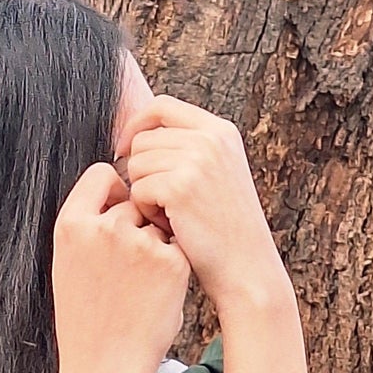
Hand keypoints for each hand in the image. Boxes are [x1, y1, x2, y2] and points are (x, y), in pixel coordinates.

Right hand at [51, 162, 191, 372]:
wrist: (105, 366)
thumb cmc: (87, 318)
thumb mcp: (70, 264)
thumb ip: (90, 226)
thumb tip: (125, 192)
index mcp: (71, 226)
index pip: (102, 175)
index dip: (115, 190)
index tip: (118, 210)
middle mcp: (104, 228)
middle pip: (134, 201)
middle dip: (137, 224)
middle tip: (127, 265)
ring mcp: (139, 244)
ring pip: (158, 224)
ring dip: (156, 244)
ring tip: (139, 284)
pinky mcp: (171, 262)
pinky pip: (177, 247)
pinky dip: (172, 266)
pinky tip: (155, 293)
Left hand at [120, 96, 291, 322]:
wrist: (247, 267)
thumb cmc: (224, 228)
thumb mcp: (216, 173)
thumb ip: (187, 147)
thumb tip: (136, 134)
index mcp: (220, 131)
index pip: (162, 106)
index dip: (137, 125)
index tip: (125, 149)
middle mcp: (211, 138)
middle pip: (144, 139)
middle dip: (142, 170)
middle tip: (164, 202)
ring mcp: (197, 160)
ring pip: (136, 164)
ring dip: (144, 192)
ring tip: (170, 214)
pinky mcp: (180, 186)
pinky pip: (138, 189)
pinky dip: (145, 211)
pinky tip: (169, 225)